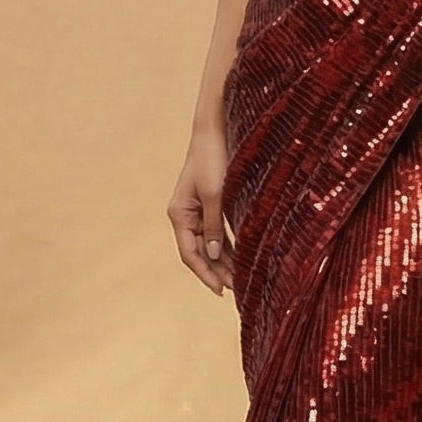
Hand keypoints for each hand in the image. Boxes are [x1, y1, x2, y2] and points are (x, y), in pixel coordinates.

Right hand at [167, 125, 233, 295]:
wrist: (215, 130)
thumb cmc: (212, 158)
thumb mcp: (216, 193)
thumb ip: (214, 225)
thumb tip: (215, 255)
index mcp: (179, 214)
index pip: (190, 253)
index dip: (205, 273)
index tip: (220, 291)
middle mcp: (186, 216)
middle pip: (200, 252)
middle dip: (218, 271)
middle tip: (238, 291)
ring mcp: (198, 211)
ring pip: (211, 244)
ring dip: (225, 262)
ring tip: (242, 280)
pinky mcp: (211, 205)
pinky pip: (219, 232)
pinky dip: (230, 246)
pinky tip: (242, 259)